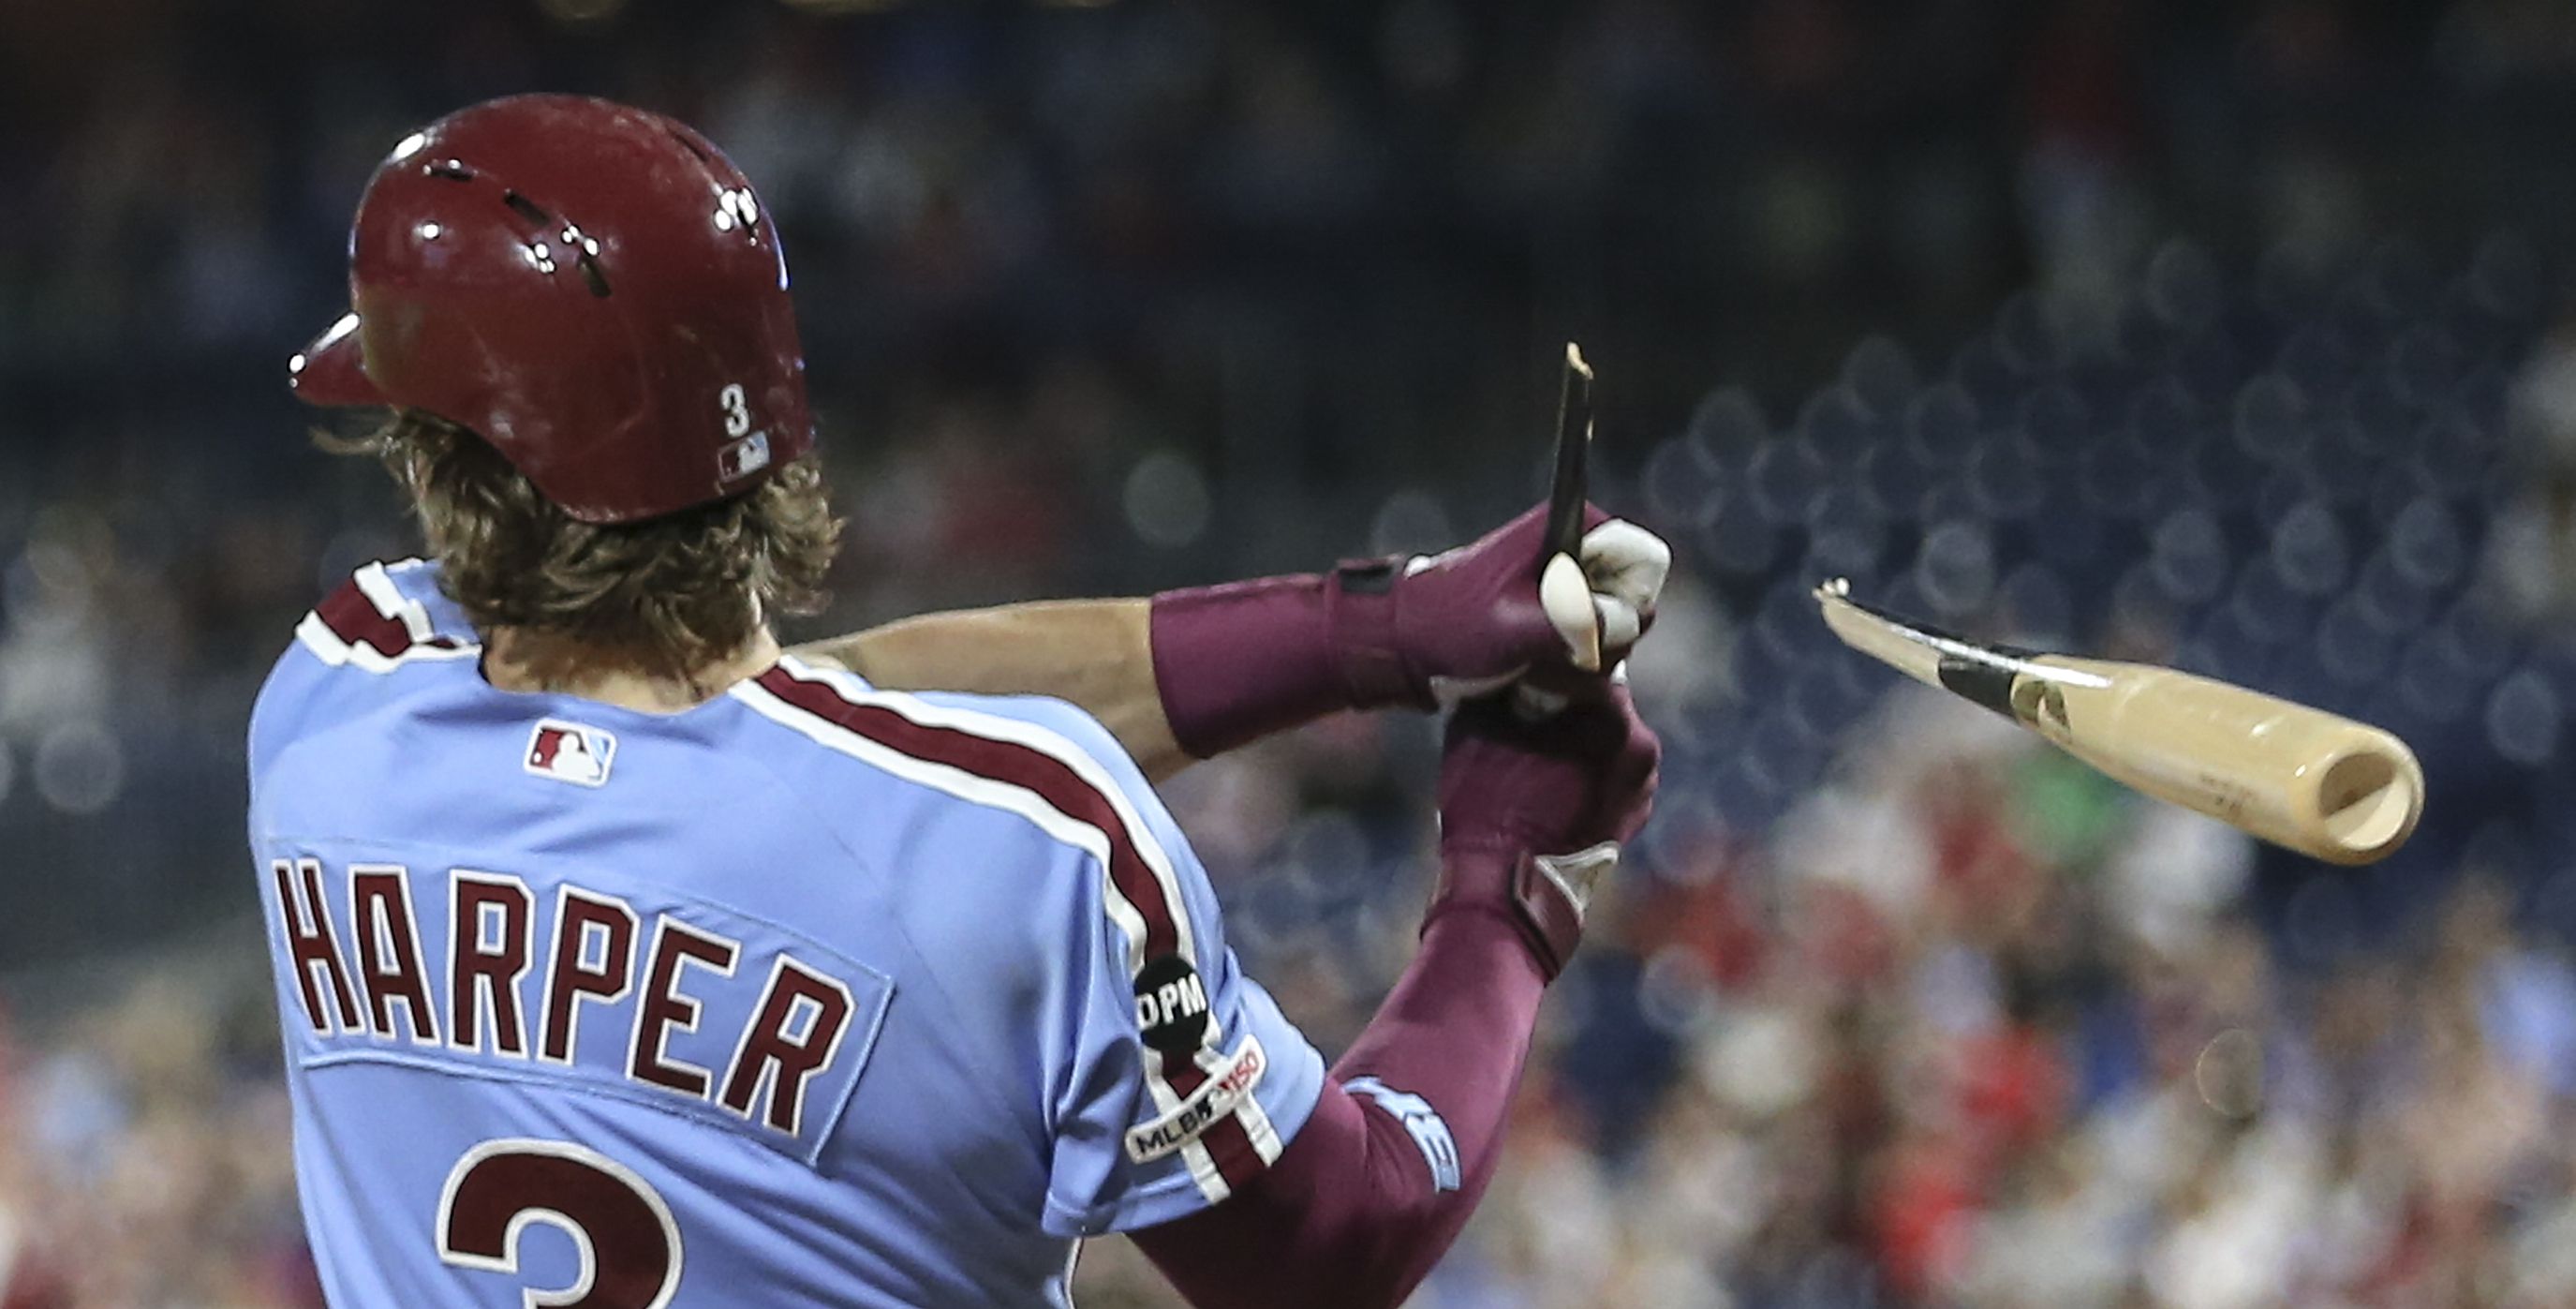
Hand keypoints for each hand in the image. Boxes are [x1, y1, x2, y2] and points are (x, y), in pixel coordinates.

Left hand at [1333, 504, 1669, 708]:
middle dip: (1605, 639)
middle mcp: (1580, 547)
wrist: (1406, 642)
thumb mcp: (1516, 629)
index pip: (1648, 562)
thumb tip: (1628, 623)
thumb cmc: (1454, 627)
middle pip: (1638, 602)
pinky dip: (1570, 666)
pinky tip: (1530, 673)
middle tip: (1553, 654)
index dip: (1632, 603)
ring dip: (1584, 660)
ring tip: (1532, 665)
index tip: (1593, 627)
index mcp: (1574, 527)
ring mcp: (1571, 580)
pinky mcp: (1561, 610)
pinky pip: (1595, 645)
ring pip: (1618, 630)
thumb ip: (1577, 622)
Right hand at [1427, 686, 1659, 978]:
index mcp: (1611, 711)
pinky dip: (1589, 770)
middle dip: (1570, 698)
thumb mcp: (1480, 723)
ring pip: (1610, 738)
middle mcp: (1641, 743)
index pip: (1590, 659)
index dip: (1555, 658)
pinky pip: (1612, 774)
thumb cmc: (1490, 801)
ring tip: (1541, 746)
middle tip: (1532, 702)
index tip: (1531, 662)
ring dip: (1582, 736)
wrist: (1509, 886)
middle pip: (1603, 699)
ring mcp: (1644, 784)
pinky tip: (1555, 780)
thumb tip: (1514, 663)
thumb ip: (1506, 685)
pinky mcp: (1636, 816)